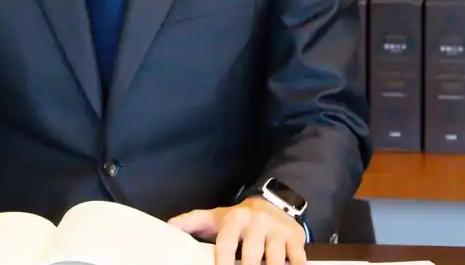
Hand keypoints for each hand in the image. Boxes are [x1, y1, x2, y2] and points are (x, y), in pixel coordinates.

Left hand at [167, 197, 306, 264]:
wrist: (274, 204)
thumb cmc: (238, 219)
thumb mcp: (214, 217)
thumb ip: (190, 222)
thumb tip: (167, 228)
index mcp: (234, 220)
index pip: (227, 243)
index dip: (224, 260)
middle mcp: (256, 224)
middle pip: (252, 253)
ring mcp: (277, 232)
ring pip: (275, 258)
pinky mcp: (295, 239)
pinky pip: (297, 259)